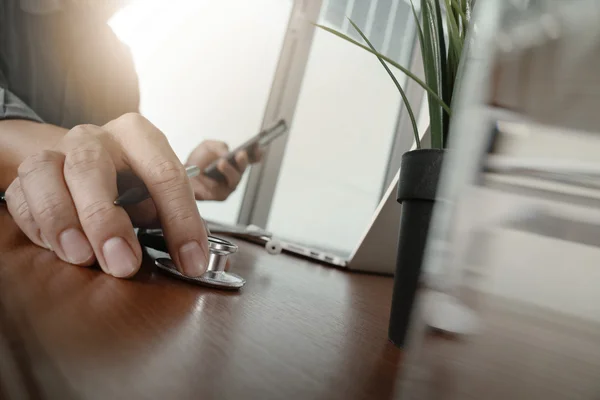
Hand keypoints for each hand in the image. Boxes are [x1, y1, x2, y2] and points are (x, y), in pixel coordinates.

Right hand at [4, 113, 209, 277]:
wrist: (83, 160)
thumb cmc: (132, 179)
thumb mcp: (162, 189)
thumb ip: (177, 212)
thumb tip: (191, 254)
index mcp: (138, 135)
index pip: (165, 173)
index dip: (182, 220)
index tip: (191, 261)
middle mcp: (95, 138)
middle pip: (91, 169)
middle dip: (106, 221)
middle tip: (124, 264)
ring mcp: (57, 152)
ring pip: (45, 173)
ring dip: (61, 220)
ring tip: (81, 258)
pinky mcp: (28, 174)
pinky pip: (22, 196)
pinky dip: (37, 225)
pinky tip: (59, 249)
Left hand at [185, 140, 262, 200]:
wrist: (183, 172)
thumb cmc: (198, 160)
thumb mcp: (207, 146)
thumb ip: (218, 147)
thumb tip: (227, 153)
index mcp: (236, 162)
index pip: (252, 159)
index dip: (257, 155)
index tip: (259, 148)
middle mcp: (235, 174)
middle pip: (243, 169)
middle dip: (242, 162)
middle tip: (240, 154)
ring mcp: (229, 186)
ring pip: (234, 180)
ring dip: (230, 171)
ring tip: (221, 163)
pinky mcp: (220, 196)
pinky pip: (222, 192)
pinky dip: (217, 184)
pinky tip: (211, 179)